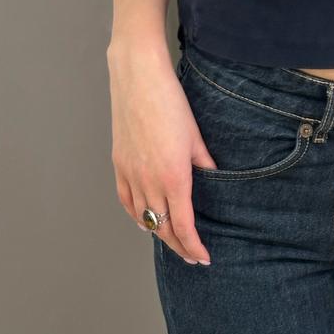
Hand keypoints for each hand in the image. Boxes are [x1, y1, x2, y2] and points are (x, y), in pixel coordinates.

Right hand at [107, 43, 216, 263]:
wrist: (137, 76)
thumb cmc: (170, 102)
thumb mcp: (196, 138)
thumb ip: (205, 165)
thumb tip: (214, 179)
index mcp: (174, 178)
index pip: (183, 226)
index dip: (194, 246)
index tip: (203, 258)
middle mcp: (150, 181)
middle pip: (163, 228)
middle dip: (180, 246)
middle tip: (192, 257)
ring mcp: (131, 174)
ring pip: (144, 218)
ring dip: (159, 234)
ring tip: (173, 243)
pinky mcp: (119, 164)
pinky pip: (126, 201)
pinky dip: (136, 216)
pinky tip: (145, 223)